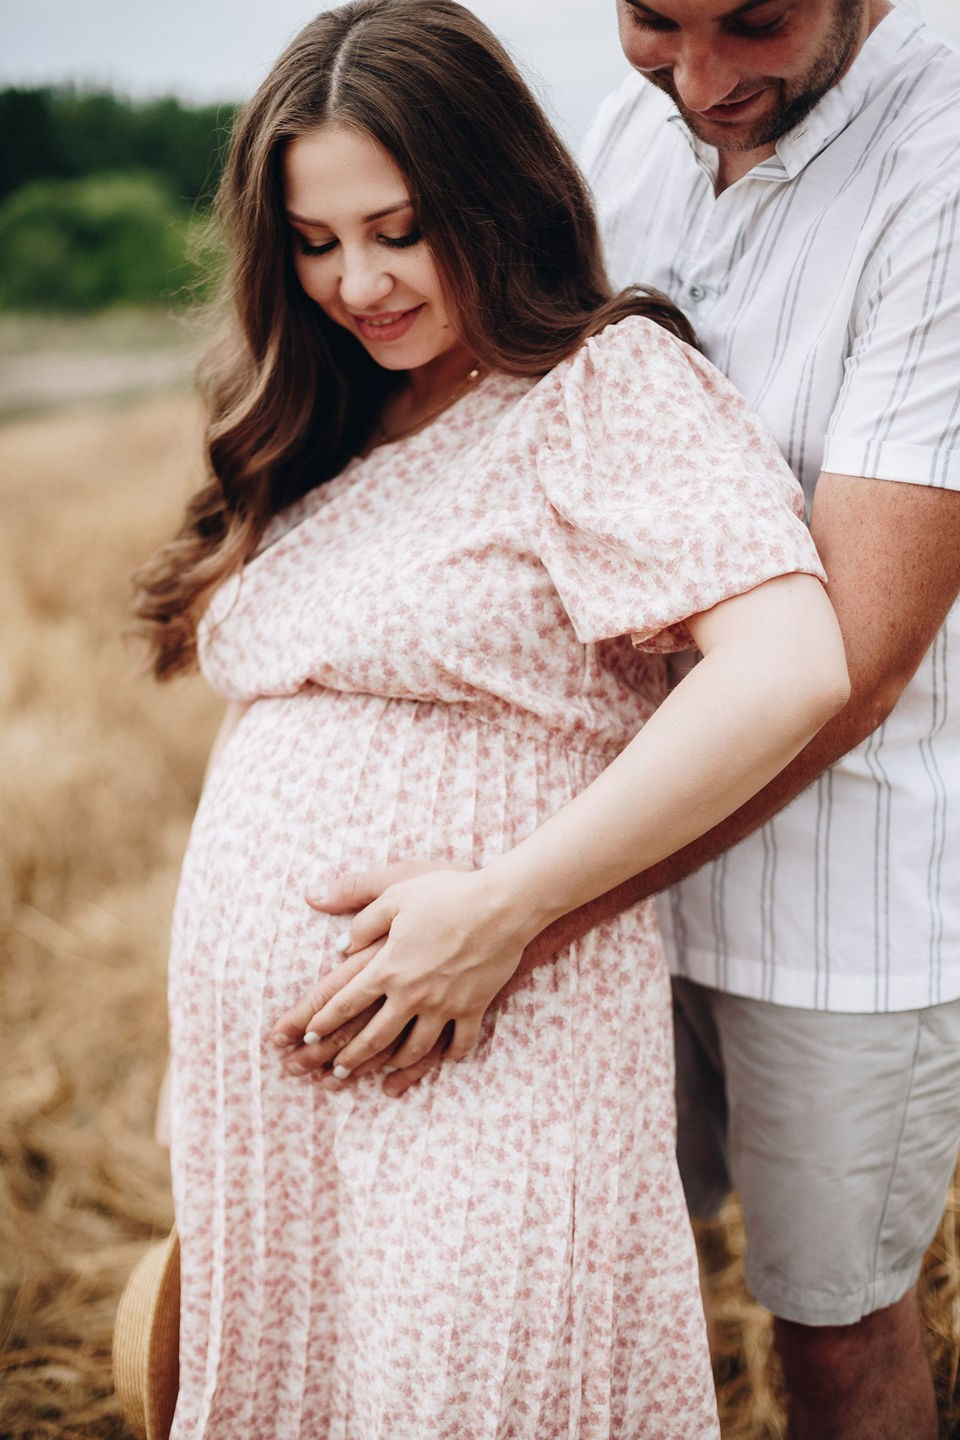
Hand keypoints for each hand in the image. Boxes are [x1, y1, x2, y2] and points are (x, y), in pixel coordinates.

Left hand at [288, 868, 529, 1080]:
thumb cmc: (447, 892)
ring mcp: (444, 1005)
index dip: (322, 1021)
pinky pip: (460, 1042)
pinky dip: (451, 1054)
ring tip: (384, 1071)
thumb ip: (363, 917)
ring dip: (396, 1063)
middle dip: (351, 1057)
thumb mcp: (396, 893)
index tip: (306, 1036)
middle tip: (336, 1072)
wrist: (501, 906)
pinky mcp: (473, 1007)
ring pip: (415, 1047)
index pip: (345, 1002)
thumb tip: (338, 944)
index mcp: (387, 967)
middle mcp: (412, 994)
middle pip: (374, 1036)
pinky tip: (445, 1060)